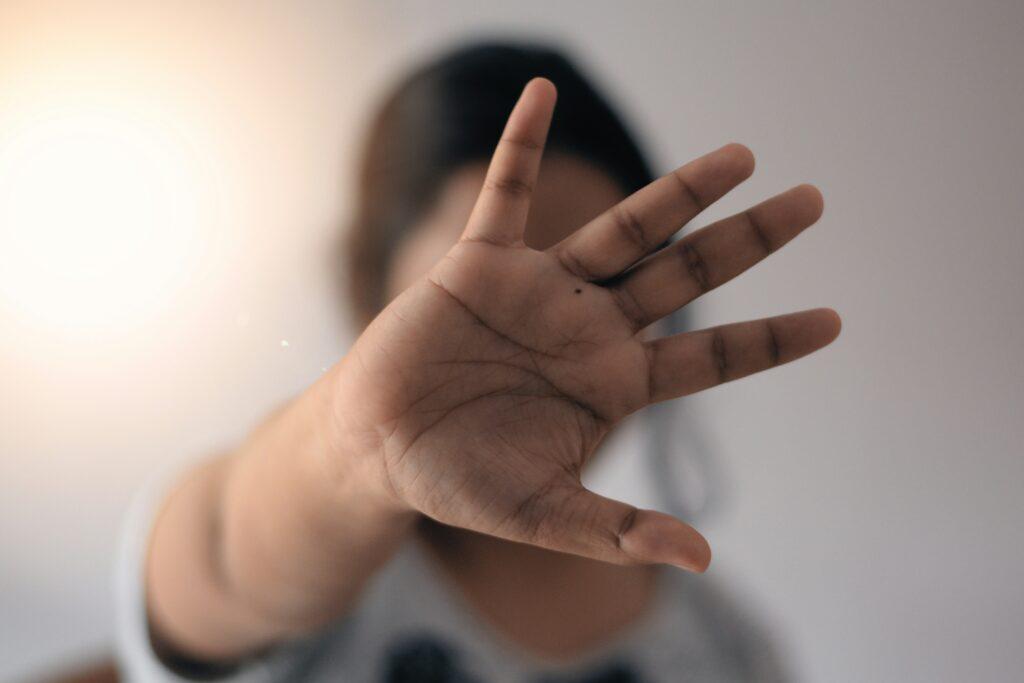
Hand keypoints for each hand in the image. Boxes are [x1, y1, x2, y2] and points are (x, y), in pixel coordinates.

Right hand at [330, 78, 839, 571]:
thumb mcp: (545, 514)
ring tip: (741, 157)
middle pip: (686, 274)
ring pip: (624, 229)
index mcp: (615, 383)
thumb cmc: (464, 482)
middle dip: (748, 239)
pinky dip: (521, 145)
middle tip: (812, 201)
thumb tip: (703, 559)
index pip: (712, 356)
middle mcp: (591, 326)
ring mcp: (541, 289)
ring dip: (678, 191)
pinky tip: (541, 94)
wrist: (383, 449)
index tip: (834, 320)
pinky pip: (504, 192)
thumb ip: (617, 530)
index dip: (771, 339)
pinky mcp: (480, 263)